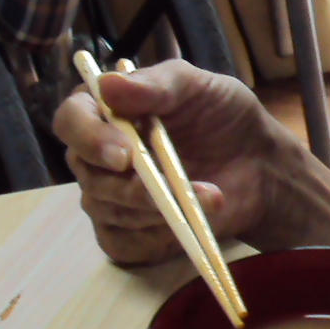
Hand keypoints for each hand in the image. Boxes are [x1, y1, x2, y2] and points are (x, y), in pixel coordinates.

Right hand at [51, 60, 295, 264]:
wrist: (258, 164)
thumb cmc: (223, 117)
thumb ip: (157, 84)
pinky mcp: (128, 233)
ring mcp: (109, 197)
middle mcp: (96, 155)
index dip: (90, 139)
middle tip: (174, 188)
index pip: (70, 121)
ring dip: (157, 211)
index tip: (124, 154)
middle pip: (89, 176)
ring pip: (109, 212)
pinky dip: (155, 240)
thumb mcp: (198, 86)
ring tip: (208, 198)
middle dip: (132, 186)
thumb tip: (107, 83)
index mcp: (103, 111)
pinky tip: (188, 227)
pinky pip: (122, 245)